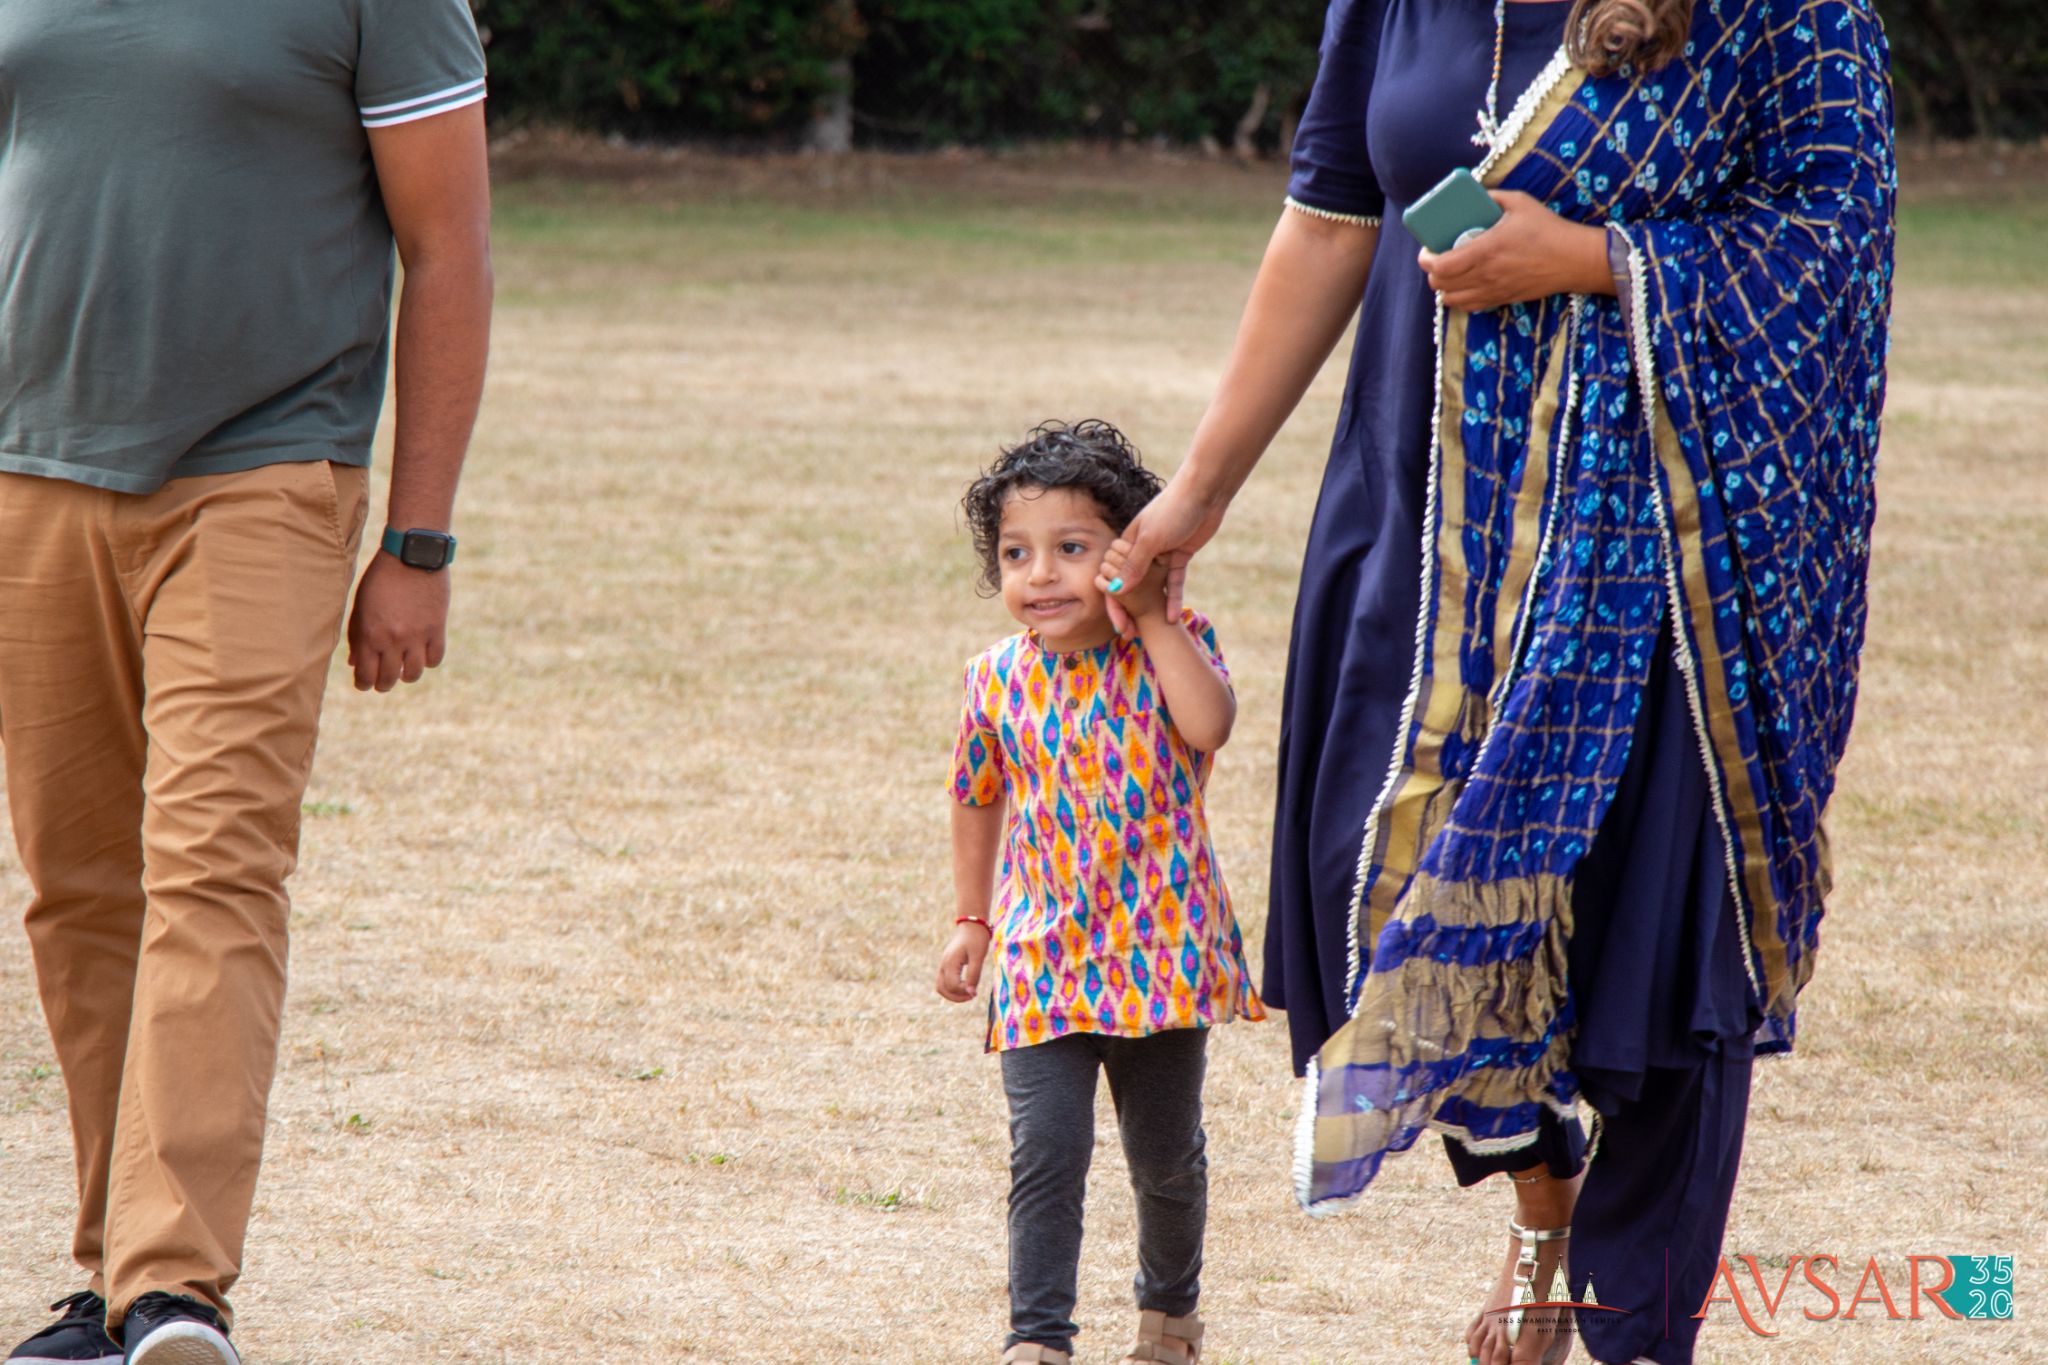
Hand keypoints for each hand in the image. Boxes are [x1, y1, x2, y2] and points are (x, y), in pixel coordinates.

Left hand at [346, 552, 450, 691]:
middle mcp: (392, 639)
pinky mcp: (436, 629)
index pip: (365, 675)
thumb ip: (357, 636)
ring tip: (404, 669)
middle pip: (388, 679)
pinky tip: (422, 653)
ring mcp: (416, 636)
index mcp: (369, 634)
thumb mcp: (361, 605)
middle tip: (383, 682)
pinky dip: (427, 661)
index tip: (364, 683)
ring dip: (406, 676)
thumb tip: (355, 664)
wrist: (412, 554)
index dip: (363, 684)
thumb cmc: (381, 578)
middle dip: (382, 685)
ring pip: (413, 674)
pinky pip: (434, 659)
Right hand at [935, 923, 990, 1002]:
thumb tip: (971, 993)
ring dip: (953, 994)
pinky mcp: (946, 964)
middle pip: (942, 989)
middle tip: (972, 996)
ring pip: (941, 986)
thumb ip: (974, 975)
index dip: (964, 992)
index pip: (952, 986)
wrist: (972, 924)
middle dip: (956, 997)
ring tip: (968, 994)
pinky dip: (952, 988)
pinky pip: (944, 981)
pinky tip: (965, 986)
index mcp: (950, 962)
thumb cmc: (977, 939)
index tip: (976, 991)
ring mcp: (943, 964)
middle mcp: (943, 964)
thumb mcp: (978, 957)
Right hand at [1092, 473, 1230, 636]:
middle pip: (1132, 585)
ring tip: (1152, 631)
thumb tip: (1117, 591)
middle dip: (1130, 610)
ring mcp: (1161, 554)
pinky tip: (1172, 616)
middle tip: (1131, 634)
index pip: (1114, 578)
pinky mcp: (1179, 556)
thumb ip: (1134, 565)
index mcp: (1127, 543)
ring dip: (1152, 608)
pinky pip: (1173, 582)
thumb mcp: (1150, 539)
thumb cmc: (1172, 509)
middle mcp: (1141, 550)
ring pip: (1153, 586)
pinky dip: (1173, 597)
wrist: (1204, 493)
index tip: (1118, 625)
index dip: (1115, 603)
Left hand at [1418, 190, 1614, 311]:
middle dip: (1432, 273)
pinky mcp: (1502, 300)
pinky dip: (1460, 298)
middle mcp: (1485, 275)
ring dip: (1445, 287)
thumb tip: (1473, 192)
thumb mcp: (1520, 203)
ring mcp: (1493, 291)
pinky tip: (1465, 285)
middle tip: (1437, 258)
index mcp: (1485, 250)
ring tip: (1450, 272)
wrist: (1574, 259)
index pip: (1440, 266)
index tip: (1427, 250)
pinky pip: (1470, 308)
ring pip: (1452, 300)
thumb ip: (1493, 196)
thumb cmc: (1548, 229)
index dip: (1426, 260)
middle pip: (1440, 285)